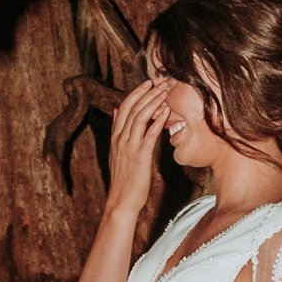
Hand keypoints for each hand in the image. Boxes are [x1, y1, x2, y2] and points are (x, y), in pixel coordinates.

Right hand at [105, 77, 169, 219]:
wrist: (121, 200)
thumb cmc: (124, 178)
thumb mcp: (117, 151)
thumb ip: (118, 130)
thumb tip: (116, 110)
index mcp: (116, 136)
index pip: (124, 107)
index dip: (136, 93)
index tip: (148, 83)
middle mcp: (120, 139)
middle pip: (133, 108)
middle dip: (147, 93)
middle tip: (161, 81)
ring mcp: (129, 147)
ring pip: (140, 117)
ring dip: (154, 102)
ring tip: (165, 91)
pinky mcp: (139, 157)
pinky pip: (148, 135)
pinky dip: (157, 121)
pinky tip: (166, 112)